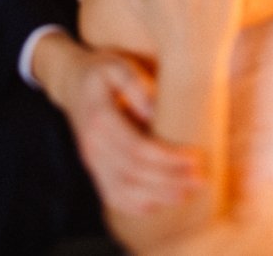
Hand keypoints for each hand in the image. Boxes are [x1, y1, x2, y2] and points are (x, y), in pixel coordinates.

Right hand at [35, 32, 202, 214]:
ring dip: (158, 196)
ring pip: (124, 191)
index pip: (137, 148)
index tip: (195, 157)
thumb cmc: (101, 72)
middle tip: (201, 178)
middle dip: (170, 180)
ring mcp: (92, 161)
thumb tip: (154, 112)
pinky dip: (138, 206)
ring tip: (188, 192)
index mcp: (100, 119)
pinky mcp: (95, 170)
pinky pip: (114, 197)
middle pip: (134, 174)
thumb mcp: (118, 65)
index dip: (168, 158)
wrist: (71, 82)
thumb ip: (136, 84)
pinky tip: (162, 202)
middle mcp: (93, 146)